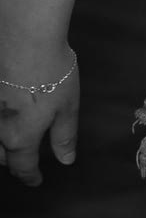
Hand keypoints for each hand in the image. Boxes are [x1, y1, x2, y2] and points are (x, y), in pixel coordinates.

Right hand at [0, 33, 79, 185]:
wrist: (22, 37)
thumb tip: (66, 160)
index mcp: (20, 137)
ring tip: (9, 143)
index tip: (36, 181)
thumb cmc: (50, 71)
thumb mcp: (67, 106)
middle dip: (11, 161)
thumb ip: (64, 136)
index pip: (23, 166)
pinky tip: (3, 115)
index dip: (31, 176)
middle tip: (22, 161)